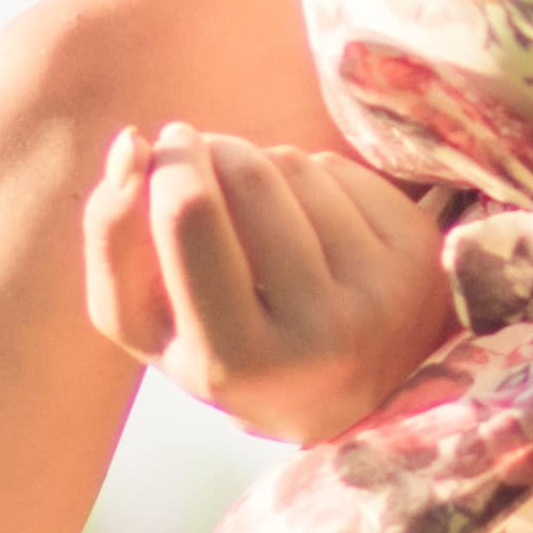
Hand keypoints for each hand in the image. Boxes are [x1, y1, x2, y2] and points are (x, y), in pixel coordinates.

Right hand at [81, 121, 459, 445]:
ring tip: (256, 209)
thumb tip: (129, 144)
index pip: (189, 220)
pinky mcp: (419, 253)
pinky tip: (308, 216)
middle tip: (199, 156)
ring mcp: (380, 291)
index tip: (156, 147)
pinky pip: (342, 167)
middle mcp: (318, 333)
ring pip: (296, 165)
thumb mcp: (152, 324)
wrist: (351, 389)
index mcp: (233, 361)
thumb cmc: (228, 345)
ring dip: (263, 164)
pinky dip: (312, 174)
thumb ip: (113, 241)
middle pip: (249, 177)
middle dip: (211, 150)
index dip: (167, 165)